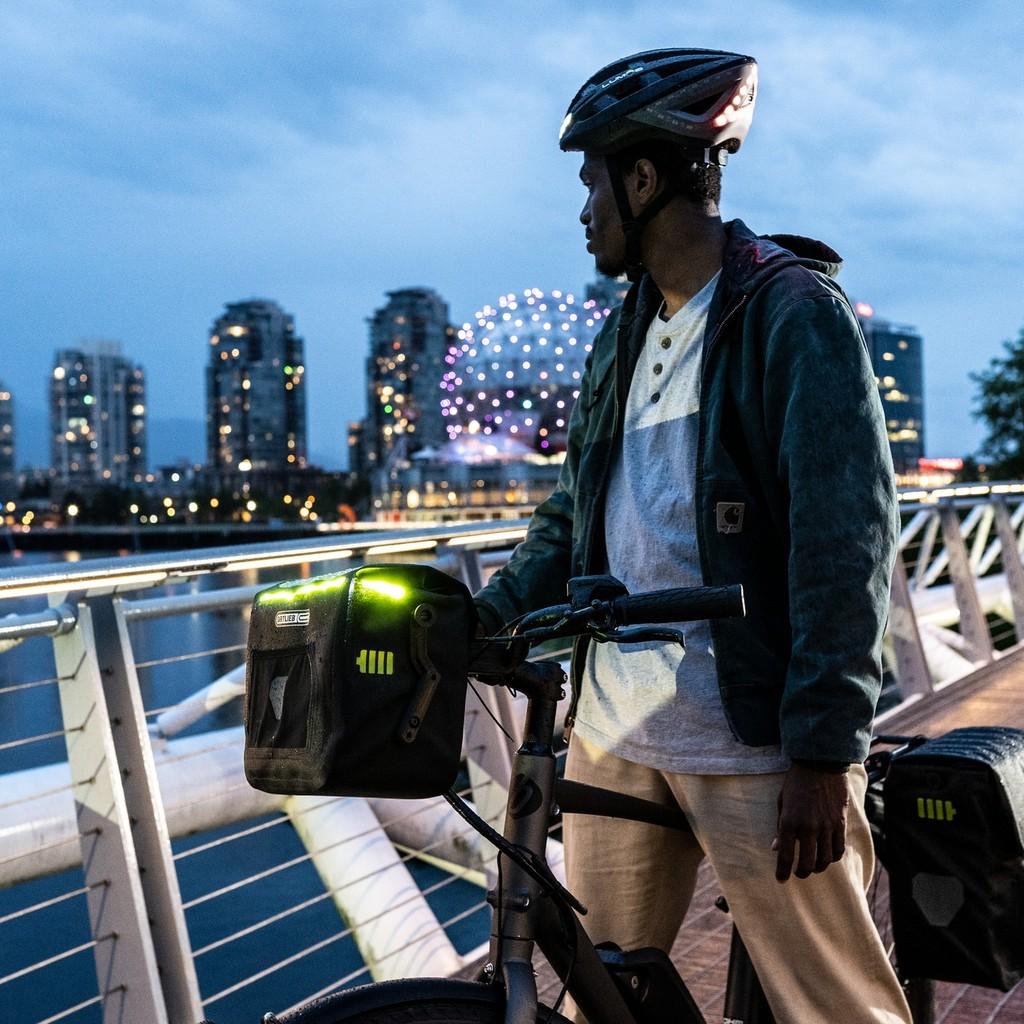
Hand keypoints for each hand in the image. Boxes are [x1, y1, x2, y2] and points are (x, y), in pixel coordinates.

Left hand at [773, 763, 848, 881]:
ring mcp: (827, 827)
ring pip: (825, 861)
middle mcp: (809, 828)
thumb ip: (781, 827)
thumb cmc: (796, 783)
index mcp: (790, 822)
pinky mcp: (840, 824)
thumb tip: (776, 848)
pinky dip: (832, 858)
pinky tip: (826, 857)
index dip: (782, 872)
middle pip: (807, 864)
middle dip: (801, 873)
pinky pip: (838, 850)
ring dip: (818, 868)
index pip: (786, 856)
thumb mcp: (782, 803)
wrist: (820, 765)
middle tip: (798, 873)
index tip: (781, 880)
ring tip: (812, 867)